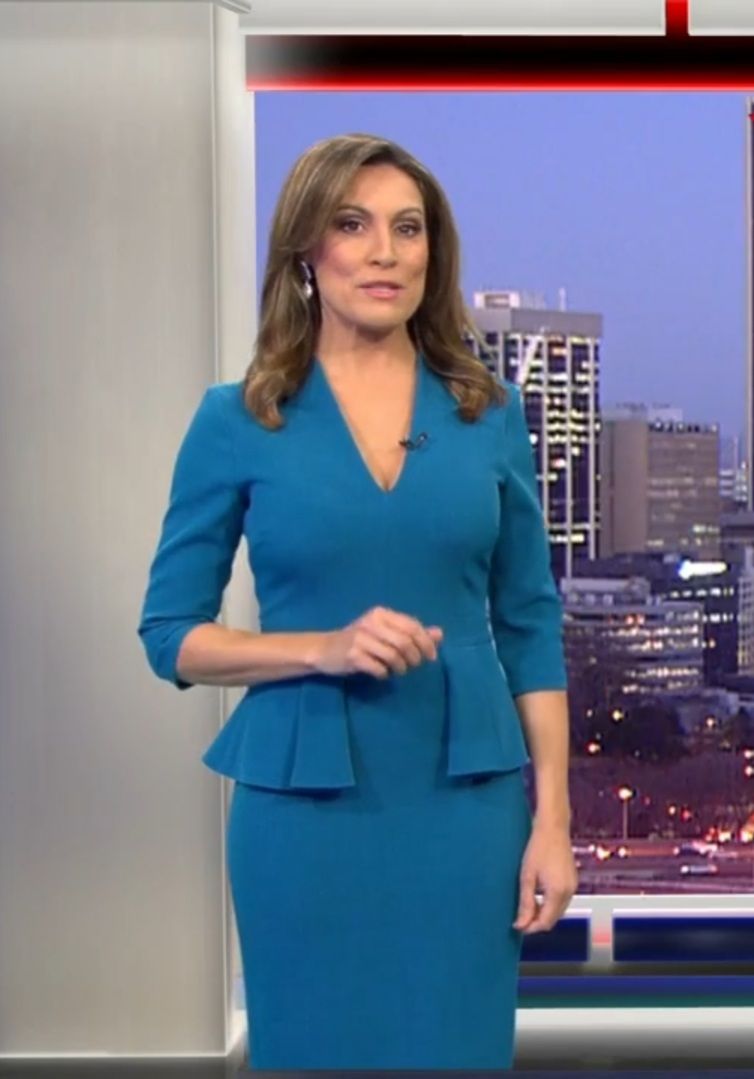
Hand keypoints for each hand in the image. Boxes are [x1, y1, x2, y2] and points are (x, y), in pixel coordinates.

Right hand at [315, 605, 442, 678]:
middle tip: (413, 666)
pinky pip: (379, 668)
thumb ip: (412, 632)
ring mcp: (360, 639)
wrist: (324, 649)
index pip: (412, 626)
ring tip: (398, 671)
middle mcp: (371, 622)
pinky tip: (381, 673)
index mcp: (381, 614)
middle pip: (404, 642)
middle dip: (415, 657)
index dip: (426, 643)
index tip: (431, 657)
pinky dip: (384, 674)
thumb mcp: (385, 632)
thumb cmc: (359, 640)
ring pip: (393, 656)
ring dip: (401, 668)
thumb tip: (439, 634)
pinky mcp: (352, 655)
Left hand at [513, 819, 577, 934]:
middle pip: (554, 918)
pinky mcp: (573, 880)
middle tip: (520, 918)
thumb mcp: (527, 876)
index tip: (518, 926)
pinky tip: (539, 897)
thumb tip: (521, 924)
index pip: (546, 922)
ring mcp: (573, 886)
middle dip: (538, 922)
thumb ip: (525, 903)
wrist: (553, 828)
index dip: (532, 928)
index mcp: (557, 893)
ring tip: (527, 907)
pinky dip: (551, 903)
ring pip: (559, 910)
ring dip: (544, 913)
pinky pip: (563, 900)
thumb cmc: (538, 848)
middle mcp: (569, 892)